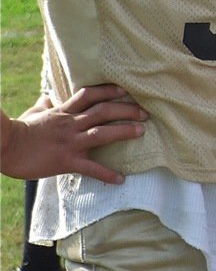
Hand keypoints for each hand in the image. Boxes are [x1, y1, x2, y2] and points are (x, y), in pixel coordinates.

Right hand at [1, 85, 147, 183]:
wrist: (4, 146)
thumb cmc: (17, 130)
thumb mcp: (33, 113)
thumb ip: (45, 105)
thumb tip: (47, 96)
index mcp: (63, 112)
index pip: (90, 95)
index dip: (109, 91)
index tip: (126, 90)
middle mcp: (70, 124)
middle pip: (103, 111)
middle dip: (126, 110)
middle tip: (145, 112)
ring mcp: (69, 142)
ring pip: (101, 133)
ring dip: (123, 132)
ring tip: (142, 132)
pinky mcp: (65, 161)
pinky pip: (90, 168)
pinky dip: (106, 174)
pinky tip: (120, 179)